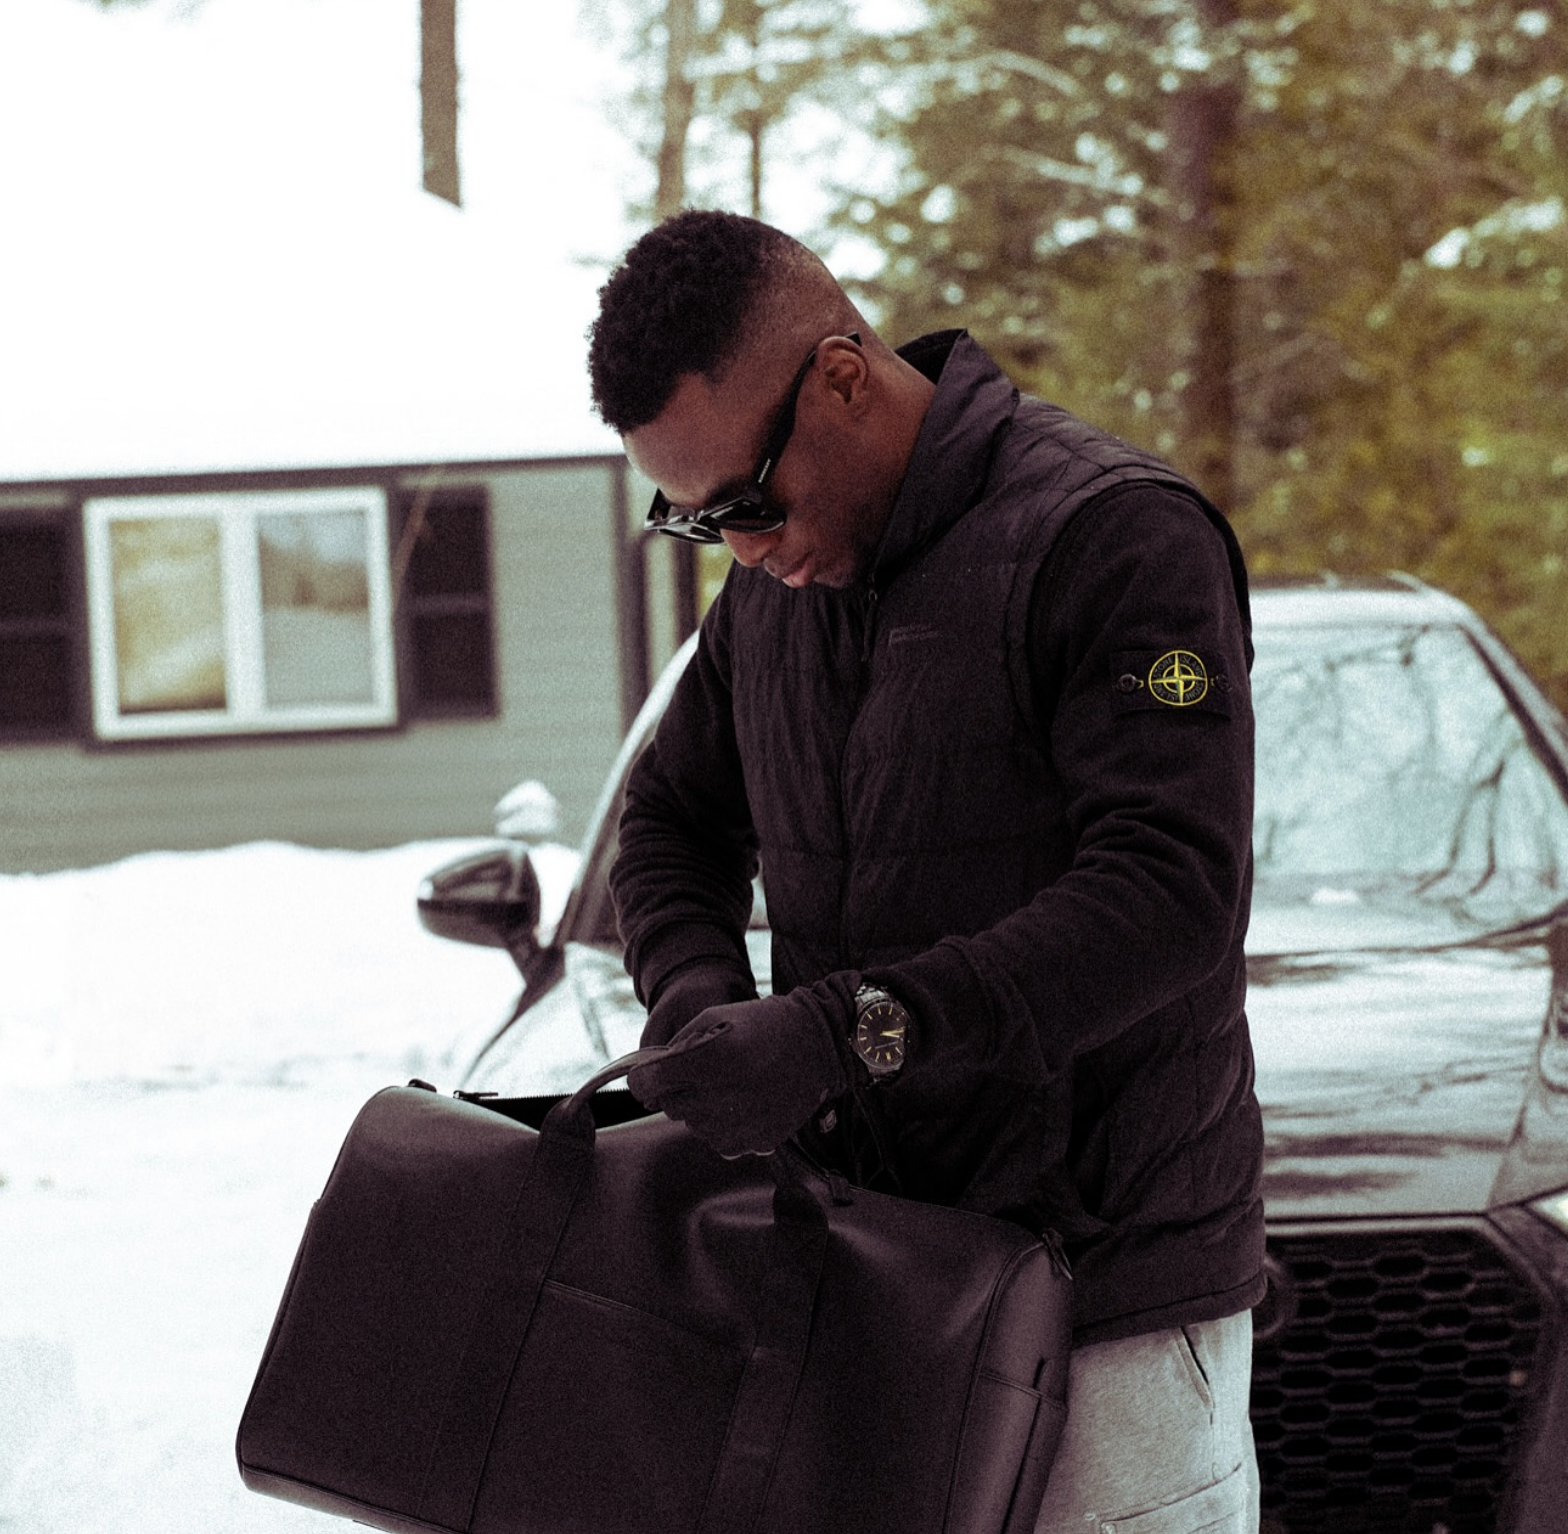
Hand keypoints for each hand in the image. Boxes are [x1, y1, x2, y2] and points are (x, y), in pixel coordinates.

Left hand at [628, 980, 855, 1156]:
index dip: (644, 1078)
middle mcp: (721, 1097)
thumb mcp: (713, 1017)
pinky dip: (724, 1124)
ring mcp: (739, 1125)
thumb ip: (675, 1047)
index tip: (651, 1074)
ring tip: (733, 1082)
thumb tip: (649, 1077)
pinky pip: (718, 1141)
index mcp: (708, 1059)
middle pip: (669, 1106)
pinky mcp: (754, 1143)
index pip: (646, 1085)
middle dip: (678, 1088)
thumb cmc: (761, 1024)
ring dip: (702, 1107)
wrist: (817, 1043)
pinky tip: (744, 1101)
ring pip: (693, 1125)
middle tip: (707, 1069)